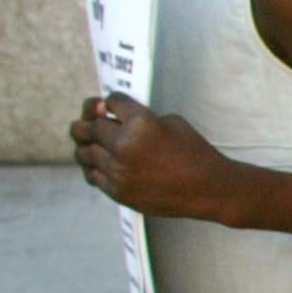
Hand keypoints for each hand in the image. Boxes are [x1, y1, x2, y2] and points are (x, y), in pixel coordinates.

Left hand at [70, 95, 228, 219]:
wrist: (208, 189)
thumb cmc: (194, 152)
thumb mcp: (173, 122)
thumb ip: (141, 118)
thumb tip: (116, 119)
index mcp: (141, 123)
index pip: (111, 101)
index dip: (111, 101)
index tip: (112, 105)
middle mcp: (124, 145)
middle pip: (90, 126)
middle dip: (92, 120)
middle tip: (96, 122)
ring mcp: (118, 170)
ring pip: (83, 152)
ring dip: (86, 145)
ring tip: (92, 144)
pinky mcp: (117, 191)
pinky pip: (92, 175)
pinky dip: (92, 167)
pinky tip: (99, 163)